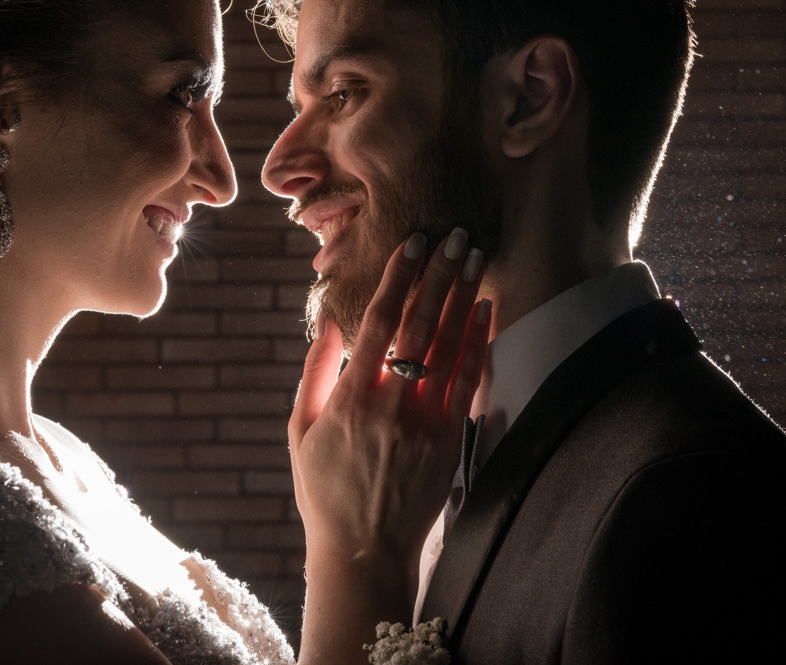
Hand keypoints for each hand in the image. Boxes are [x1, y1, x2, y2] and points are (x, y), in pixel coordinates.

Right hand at [289, 228, 491, 575]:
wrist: (364, 551)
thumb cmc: (324, 489)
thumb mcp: (301, 430)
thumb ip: (315, 373)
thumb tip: (329, 320)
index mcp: (350, 401)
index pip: (379, 324)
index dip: (398, 279)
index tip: (412, 243)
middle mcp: (391, 406)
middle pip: (420, 326)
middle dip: (438, 275)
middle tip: (454, 234)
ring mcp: (424, 423)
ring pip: (449, 347)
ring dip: (463, 298)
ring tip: (474, 257)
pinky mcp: (448, 440)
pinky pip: (467, 381)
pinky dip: (477, 342)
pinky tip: (483, 309)